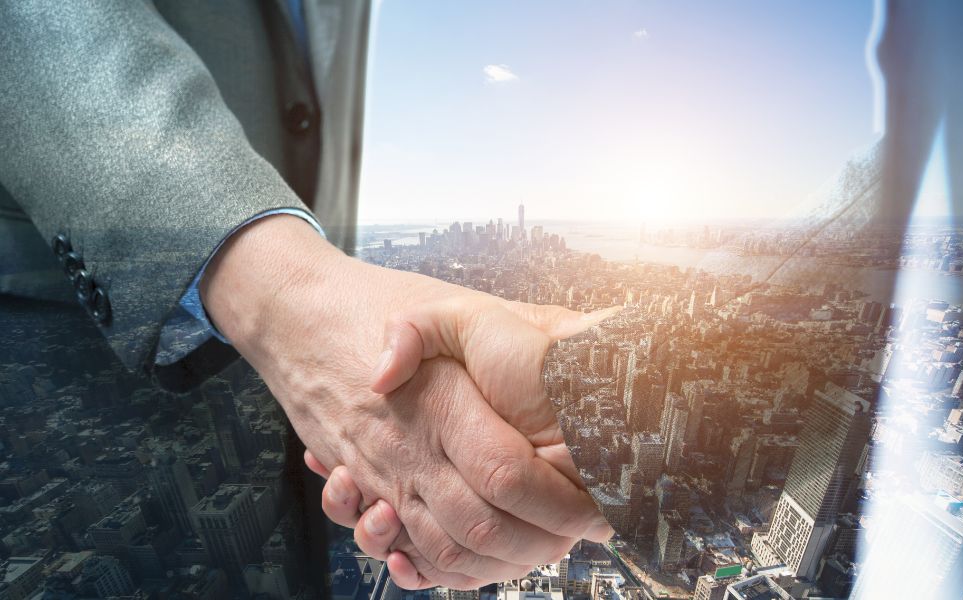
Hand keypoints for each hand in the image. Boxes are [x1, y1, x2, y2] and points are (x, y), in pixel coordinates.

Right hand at [199, 215, 605, 587]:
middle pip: (481, 526)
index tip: (596, 505)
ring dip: (491, 562)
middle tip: (574, 534)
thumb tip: (575, 337)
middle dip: (537, 543)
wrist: (296, 314)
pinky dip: (426, 566)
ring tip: (533, 547)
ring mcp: (383, 474)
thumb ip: (510, 320)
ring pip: (441, 548)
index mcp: (443, 403)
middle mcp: (411, 450)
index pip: (508, 473)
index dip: (558, 500)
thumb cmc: (375, 305)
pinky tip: (467, 548)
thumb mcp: (452, 300)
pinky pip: (395, 547)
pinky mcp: (364, 486)